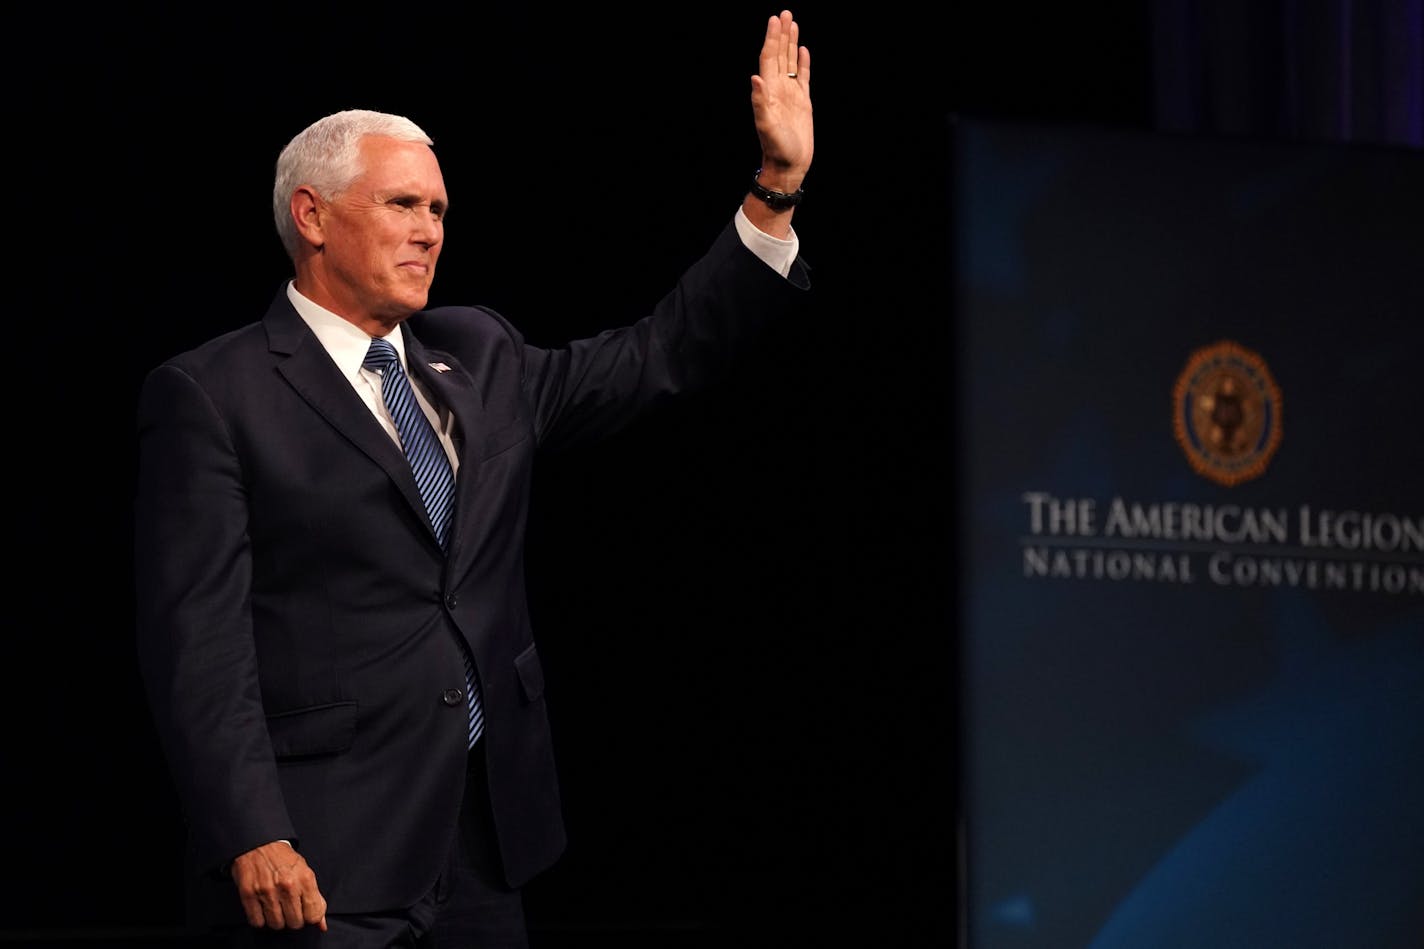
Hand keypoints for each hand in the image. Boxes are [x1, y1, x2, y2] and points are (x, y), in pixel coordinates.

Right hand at [230, 840, 328, 930]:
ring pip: (277, 925)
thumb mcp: (305, 872)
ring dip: (277, 920)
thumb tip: (321, 925)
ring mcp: (267, 891)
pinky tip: (263, 908)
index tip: (305, 912)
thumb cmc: (283, 859)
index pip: (314, 915)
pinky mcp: (249, 895)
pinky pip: (257, 922)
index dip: (310, 917)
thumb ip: (316, 899)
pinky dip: (260, 919)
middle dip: (293, 919)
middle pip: (295, 923)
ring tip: (276, 907)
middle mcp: (287, 885)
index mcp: (305, 879)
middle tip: (289, 908)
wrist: (259, 844)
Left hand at [750, 9, 812, 187]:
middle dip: (781, 34)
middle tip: (784, 12)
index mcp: (769, 91)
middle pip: (779, 55)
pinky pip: (802, 77)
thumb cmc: (777, 149)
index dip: (771, 38)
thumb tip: (755, 78)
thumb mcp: (767, 127)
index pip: (769, 58)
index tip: (775, 20)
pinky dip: (802, 62)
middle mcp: (778, 89)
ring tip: (792, 23)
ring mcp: (790, 95)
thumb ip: (759, 103)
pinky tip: (803, 50)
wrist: (789, 165)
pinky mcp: (802, 103)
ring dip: (791, 43)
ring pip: (790, 62)